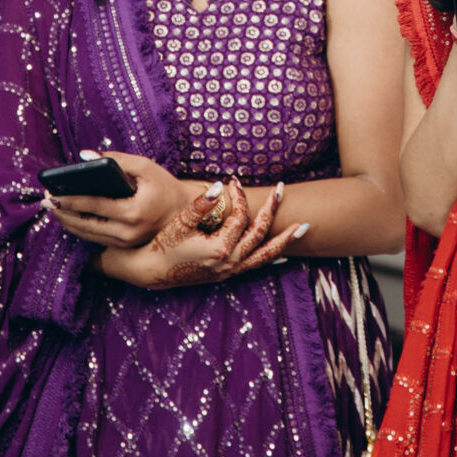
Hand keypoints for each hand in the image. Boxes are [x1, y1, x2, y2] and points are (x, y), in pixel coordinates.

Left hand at [41, 151, 185, 251]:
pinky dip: (79, 228)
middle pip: (85, 224)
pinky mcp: (123, 247)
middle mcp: (128, 233)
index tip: (52, 193)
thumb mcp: (144, 166)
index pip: (94, 205)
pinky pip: (94, 238)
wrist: (181, 212)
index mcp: (134, 212)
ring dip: (67, 222)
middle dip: (62, 212)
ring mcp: (125, 243)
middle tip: (45, 200)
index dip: (70, 199)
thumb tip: (85, 157)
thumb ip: (116, 160)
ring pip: (87, 234)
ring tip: (52, 207)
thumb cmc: (163, 185)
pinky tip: (68, 217)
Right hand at [103, 174, 306, 291]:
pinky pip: (256, 266)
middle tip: (282, 191)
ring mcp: (231, 270)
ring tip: (304, 228)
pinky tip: (282, 254)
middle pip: (259, 233)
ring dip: (285, 240)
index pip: (239, 217)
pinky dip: (270, 258)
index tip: (233, 181)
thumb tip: (220, 186)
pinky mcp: (227, 274)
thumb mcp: (181, 223)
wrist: (152, 272)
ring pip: (265, 255)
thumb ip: (201, 204)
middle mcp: (230, 262)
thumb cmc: (164, 245)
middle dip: (272, 210)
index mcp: (220, 248)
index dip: (238, 196)